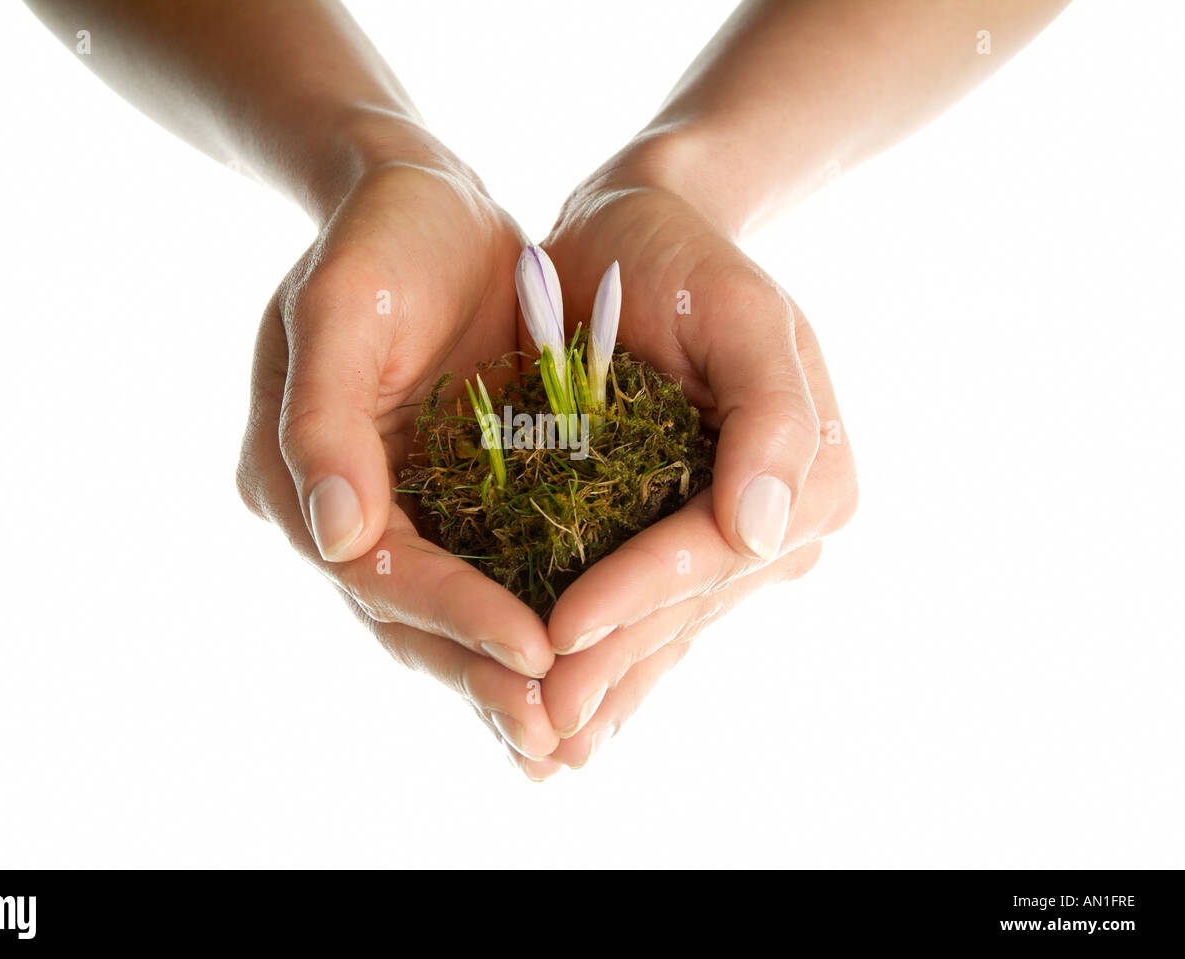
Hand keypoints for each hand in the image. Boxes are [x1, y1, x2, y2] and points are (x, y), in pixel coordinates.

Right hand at [234, 136, 562, 769]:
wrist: (421, 199)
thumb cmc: (381, 234)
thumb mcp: (343, 306)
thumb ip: (325, 421)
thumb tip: (333, 539)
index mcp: (296, 472)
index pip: (378, 568)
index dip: (454, 615)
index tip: (533, 653)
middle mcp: (336, 508)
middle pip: (407, 616)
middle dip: (480, 676)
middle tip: (554, 737)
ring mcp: (391, 507)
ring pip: (444, 615)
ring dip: (499, 677)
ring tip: (567, 737)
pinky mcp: (446, 497)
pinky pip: (484, 576)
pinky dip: (521, 627)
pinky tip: (573, 672)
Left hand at [526, 142, 858, 772]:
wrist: (638, 237)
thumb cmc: (682, 257)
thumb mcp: (739, 309)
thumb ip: (772, 417)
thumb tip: (771, 535)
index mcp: (813, 473)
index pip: (712, 551)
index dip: (638, 595)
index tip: (561, 632)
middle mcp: (781, 522)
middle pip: (684, 606)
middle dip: (610, 664)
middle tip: (537, 726)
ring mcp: (733, 542)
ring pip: (663, 627)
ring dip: (605, 686)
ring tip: (541, 743)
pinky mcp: (680, 541)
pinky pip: (647, 615)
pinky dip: (609, 663)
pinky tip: (571, 713)